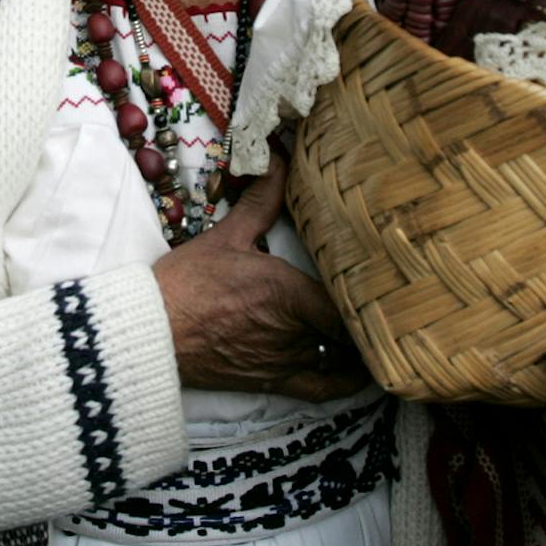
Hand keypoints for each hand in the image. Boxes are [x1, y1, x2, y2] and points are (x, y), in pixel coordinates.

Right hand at [151, 152, 369, 402]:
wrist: (151, 334)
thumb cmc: (187, 284)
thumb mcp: (227, 234)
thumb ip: (262, 199)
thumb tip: (279, 156)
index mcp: (289, 292)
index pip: (352, 299)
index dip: (375, 291)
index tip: (388, 279)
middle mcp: (295, 330)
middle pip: (352, 328)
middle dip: (371, 315)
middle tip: (394, 300)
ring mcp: (286, 358)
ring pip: (342, 355)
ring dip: (361, 343)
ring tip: (382, 327)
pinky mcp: (273, 380)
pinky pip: (323, 389)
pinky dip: (348, 383)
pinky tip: (364, 372)